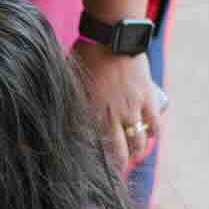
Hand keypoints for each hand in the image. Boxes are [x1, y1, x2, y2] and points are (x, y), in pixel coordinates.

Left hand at [72, 41, 166, 173]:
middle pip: (118, 150)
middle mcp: (111, 116)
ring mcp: (131, 108)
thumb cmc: (85, 56)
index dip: (96, 162)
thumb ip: (67, 99)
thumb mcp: (70, 82)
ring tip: (134, 154)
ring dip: (137, 151)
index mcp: (89, 113)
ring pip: (138, 141)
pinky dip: (153, 134)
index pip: (94, 147)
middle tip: (116, 171)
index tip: (93, 170)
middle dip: (118, 165)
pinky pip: (154, 124)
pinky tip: (150, 138)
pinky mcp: (147, 99)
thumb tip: (54, 111)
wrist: (112, 37)